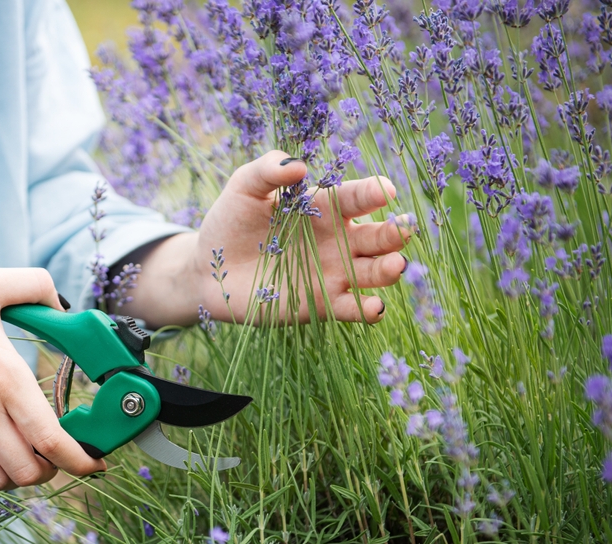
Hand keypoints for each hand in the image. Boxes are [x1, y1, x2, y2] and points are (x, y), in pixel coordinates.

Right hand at [0, 268, 105, 496]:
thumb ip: (34, 284)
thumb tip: (62, 305)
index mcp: (5, 377)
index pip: (53, 441)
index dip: (81, 461)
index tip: (94, 464)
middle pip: (29, 471)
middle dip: (50, 470)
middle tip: (54, 454)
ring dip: (15, 476)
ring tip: (20, 456)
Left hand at [125, 150, 408, 326]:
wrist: (208, 270)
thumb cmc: (230, 222)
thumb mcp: (244, 187)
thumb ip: (267, 169)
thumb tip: (297, 166)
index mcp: (325, 207)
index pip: (357, 197)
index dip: (373, 192)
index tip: (386, 190)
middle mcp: (338, 240)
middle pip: (378, 235)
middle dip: (394, 232)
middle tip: (402, 229)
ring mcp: (334, 273)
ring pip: (374, 271)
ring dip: (388, 268)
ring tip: (394, 265)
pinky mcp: (322, 304)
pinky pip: (352, 308)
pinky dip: (368, 309)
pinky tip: (373, 307)